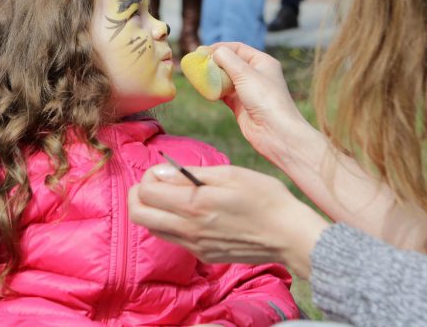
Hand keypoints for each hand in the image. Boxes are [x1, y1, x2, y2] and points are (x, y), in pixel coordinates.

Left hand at [128, 163, 328, 277]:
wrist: (288, 235)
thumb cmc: (264, 197)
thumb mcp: (230, 174)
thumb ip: (190, 175)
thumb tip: (160, 172)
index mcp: (194, 206)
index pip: (145, 194)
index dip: (148, 177)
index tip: (164, 171)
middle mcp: (189, 230)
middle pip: (138, 214)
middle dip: (139, 194)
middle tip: (157, 183)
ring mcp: (195, 246)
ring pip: (152, 228)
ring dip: (153, 210)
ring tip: (174, 196)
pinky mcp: (203, 255)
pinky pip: (173, 238)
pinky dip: (171, 222)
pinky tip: (192, 212)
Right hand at [209, 43, 310, 162]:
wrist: (275, 132)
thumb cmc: (265, 98)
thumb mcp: (245, 73)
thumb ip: (227, 59)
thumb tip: (214, 52)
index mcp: (262, 62)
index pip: (238, 48)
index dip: (220, 48)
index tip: (202, 51)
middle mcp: (256, 74)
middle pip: (231, 63)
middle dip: (214, 62)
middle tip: (197, 63)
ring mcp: (248, 91)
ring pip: (226, 79)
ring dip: (213, 77)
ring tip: (197, 76)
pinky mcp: (241, 105)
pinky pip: (224, 94)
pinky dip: (214, 91)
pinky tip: (204, 89)